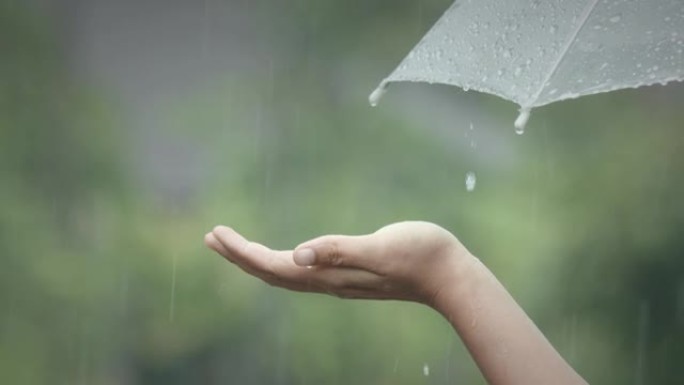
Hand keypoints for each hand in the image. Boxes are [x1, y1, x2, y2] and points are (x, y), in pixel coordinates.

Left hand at [204, 221, 473, 305]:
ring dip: (256, 260)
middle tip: (211, 236)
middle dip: (240, 256)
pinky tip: (282, 256)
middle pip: (273, 272)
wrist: (450, 275)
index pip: (274, 266)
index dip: (243, 253)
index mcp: (330, 274)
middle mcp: (329, 281)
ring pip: (285, 273)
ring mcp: (338, 280)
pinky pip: (302, 272)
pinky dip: (279, 262)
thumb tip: (299, 256)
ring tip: (233, 245)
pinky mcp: (349, 274)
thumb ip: (340, 251)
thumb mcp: (381, 247)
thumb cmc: (421, 255)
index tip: (217, 234)